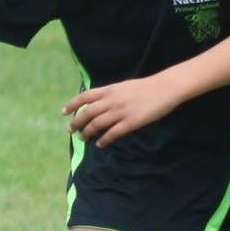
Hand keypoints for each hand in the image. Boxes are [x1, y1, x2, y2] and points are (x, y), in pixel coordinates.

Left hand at [62, 76, 180, 146]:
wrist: (165, 87)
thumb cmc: (146, 87)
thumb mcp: (123, 86)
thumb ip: (110, 94)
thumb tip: (97, 102)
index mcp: (109, 90)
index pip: (85, 97)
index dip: (72, 105)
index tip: (64, 113)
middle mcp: (112, 100)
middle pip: (87, 113)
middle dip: (76, 122)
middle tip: (70, 130)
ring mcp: (121, 112)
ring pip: (97, 124)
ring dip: (87, 132)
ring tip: (83, 138)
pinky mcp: (131, 122)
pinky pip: (113, 134)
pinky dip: (104, 140)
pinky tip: (100, 144)